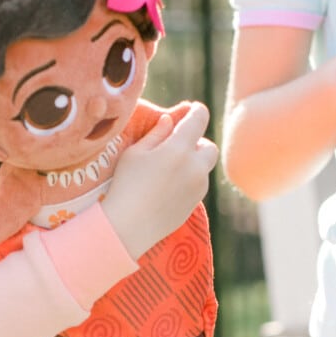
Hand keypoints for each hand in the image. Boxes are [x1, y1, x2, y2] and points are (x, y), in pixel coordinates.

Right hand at [102, 100, 216, 257]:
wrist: (129, 226)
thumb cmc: (126, 185)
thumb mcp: (135, 153)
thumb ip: (156, 134)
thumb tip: (170, 121)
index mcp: (179, 148)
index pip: (199, 118)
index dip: (195, 111)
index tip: (190, 110)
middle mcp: (195, 167)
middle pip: (209, 146)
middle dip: (197, 143)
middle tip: (178, 147)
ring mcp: (198, 188)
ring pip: (204, 168)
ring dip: (193, 164)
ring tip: (168, 171)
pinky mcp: (195, 204)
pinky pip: (198, 186)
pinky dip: (189, 181)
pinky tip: (167, 189)